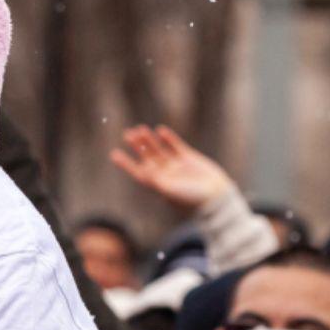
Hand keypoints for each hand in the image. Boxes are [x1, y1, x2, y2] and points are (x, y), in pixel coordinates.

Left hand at [110, 125, 233, 214]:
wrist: (215, 198)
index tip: (114, 154)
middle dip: (138, 146)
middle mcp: (166, 174)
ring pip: (160, 150)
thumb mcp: (171, 192)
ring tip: (141, 129)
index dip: (126, 163)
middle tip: (127, 134)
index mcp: (158, 184)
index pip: (138, 171)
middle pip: (148, 157)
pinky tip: (161, 130)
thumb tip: (145, 172)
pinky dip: (168, 138)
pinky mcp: (189, 158)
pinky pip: (175, 146)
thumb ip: (158, 181)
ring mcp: (177, 165)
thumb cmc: (192, 200)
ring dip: (150, 140)